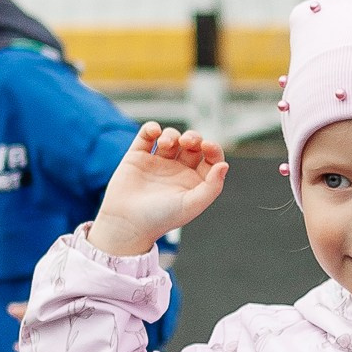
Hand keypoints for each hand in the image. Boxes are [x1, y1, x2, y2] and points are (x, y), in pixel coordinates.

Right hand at [86, 124, 228, 257]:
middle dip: (192, 137)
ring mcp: (157, 163)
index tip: (207, 146)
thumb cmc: (160, 218)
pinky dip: (151, 128)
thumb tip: (224, 165)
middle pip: (192, 144)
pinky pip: (146, 136)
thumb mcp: (191, 205)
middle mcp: (177, 171)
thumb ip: (212, 187)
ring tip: (165, 145)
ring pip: (171, 138)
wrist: (126, 223)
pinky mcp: (137, 157)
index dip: (213, 149)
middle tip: (186, 142)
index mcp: (193, 182)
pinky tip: (154, 132)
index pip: (210, 159)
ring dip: (171, 135)